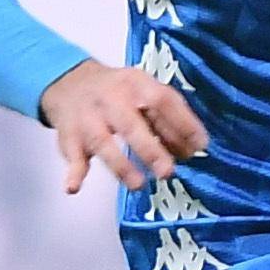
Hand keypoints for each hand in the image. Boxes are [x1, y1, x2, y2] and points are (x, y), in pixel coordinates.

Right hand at [39, 58, 207, 192]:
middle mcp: (110, 99)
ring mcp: (88, 119)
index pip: (162, 100)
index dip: (183, 122)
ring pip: (102, 143)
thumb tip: (193, 148)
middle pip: (130, 125)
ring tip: (138, 184)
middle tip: (168, 171)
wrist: (69, 83)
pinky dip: (73, 173)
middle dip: (150, 149)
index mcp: (136, 85)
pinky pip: (72, 157)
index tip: (200, 145)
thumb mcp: (144, 91)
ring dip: (121, 165)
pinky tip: (73, 187)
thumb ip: (167, 117)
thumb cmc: (118, 92)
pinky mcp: (70, 138)